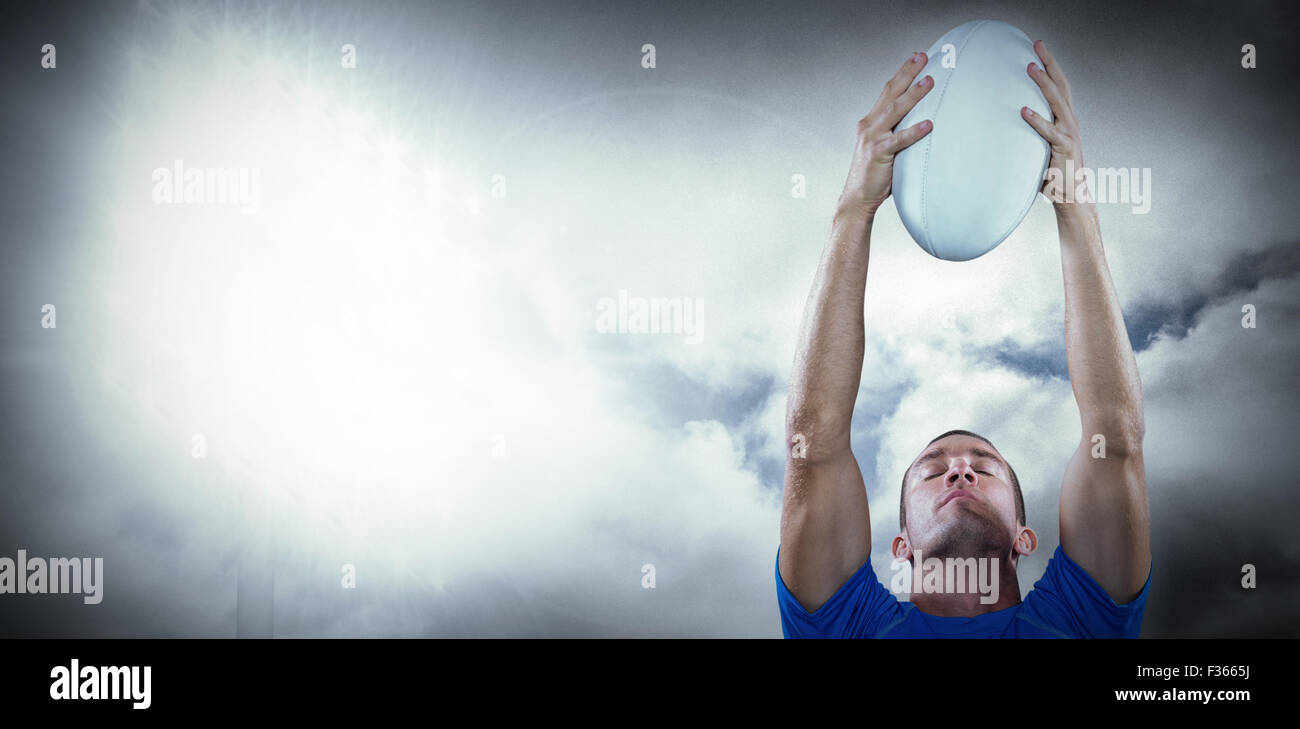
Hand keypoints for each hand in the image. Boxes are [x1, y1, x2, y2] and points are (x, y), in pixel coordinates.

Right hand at [837, 52, 934, 219]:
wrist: (857, 198)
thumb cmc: (875, 174)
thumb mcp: (885, 147)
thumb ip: (898, 133)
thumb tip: (925, 123)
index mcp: (871, 121)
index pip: (888, 90)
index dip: (902, 73)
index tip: (917, 57)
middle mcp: (869, 125)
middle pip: (890, 92)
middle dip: (907, 72)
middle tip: (923, 56)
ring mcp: (872, 138)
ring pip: (895, 111)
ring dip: (913, 95)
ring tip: (929, 82)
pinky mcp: (878, 154)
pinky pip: (899, 140)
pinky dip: (914, 131)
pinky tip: (929, 124)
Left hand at [1021, 40, 1085, 206]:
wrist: (1071, 196)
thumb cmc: (1052, 172)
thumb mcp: (1039, 147)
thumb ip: (1028, 133)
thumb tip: (1002, 125)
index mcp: (1065, 118)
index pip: (1059, 86)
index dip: (1050, 65)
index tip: (1038, 48)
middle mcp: (1070, 121)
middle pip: (1061, 85)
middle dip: (1049, 63)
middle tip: (1037, 44)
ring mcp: (1069, 134)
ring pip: (1057, 102)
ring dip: (1043, 84)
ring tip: (1029, 68)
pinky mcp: (1064, 149)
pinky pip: (1050, 132)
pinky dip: (1037, 120)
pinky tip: (1023, 110)